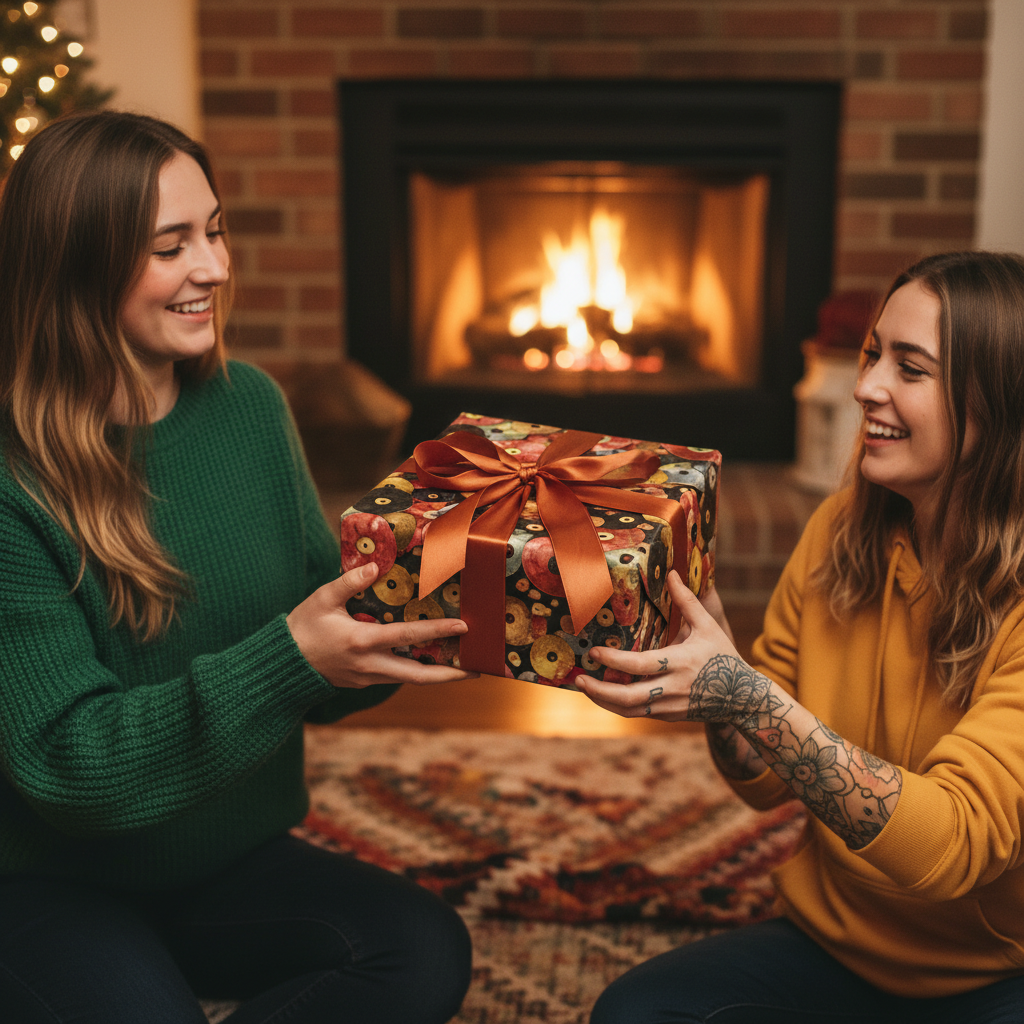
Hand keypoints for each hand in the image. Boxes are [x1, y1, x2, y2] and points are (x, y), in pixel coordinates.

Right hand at [286, 563, 478, 687]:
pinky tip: (430, 663)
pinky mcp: (365, 682)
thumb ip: (348, 583)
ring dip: (437, 675)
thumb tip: (374, 567)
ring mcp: (369, 677)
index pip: (409, 636)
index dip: (438, 631)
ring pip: (410, 679)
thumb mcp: (322, 600)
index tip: (463, 627)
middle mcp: (371, 665)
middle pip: (419, 676)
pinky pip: (397, 677)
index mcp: (363, 642)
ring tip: (462, 668)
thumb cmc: (302, 628)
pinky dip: (417, 672)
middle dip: (450, 675)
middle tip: (477, 671)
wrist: (282, 666)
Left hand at [574, 570, 742, 721]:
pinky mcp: (668, 716)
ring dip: (603, 701)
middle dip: (599, 691)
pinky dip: (618, 705)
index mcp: (680, 663)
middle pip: (629, 698)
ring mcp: (669, 706)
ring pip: (630, 711)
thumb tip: (672, 574)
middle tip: (579, 678)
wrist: (744, 699)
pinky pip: (638, 713)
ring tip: (584, 686)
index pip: (640, 665)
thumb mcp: (708, 627)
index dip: (614, 660)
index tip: (594, 652)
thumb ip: (688, 602)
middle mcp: (672, 688)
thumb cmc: (724, 658)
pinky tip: (604, 693)